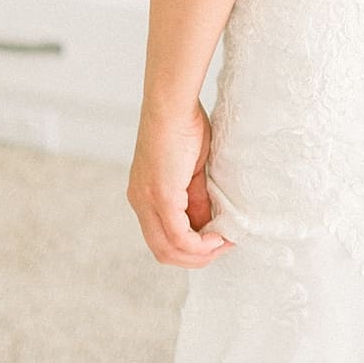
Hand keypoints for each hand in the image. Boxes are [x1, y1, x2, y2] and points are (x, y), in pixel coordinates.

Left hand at [127, 101, 232, 267]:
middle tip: (222, 248)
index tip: (216, 241)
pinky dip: (200, 244)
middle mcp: (140, 202)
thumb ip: (195, 198)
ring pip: (169, 250)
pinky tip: (218, 237)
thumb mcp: (191, 169)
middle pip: (163, 252)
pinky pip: (178, 236)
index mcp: (144, 195)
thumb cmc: (183, 124)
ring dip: (200, 254)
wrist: (171, 103)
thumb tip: (207, 225)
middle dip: (195, 259)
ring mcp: (147, 201)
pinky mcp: (160, 196)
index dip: (189, 248)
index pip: (162, 238)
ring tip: (224, 243)